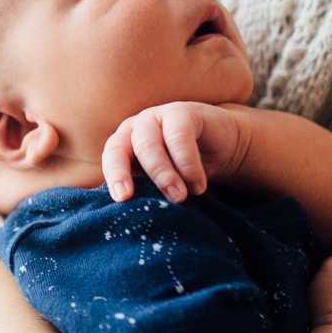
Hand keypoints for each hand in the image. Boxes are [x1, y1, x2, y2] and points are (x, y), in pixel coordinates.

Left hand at [102, 101, 251, 202]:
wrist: (221, 146)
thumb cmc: (182, 169)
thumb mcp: (160, 181)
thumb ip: (144, 191)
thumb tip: (128, 219)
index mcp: (123, 145)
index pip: (110, 157)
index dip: (114, 175)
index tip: (122, 198)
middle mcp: (134, 129)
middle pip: (123, 149)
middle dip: (139, 178)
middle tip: (159, 200)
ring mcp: (156, 117)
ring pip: (148, 143)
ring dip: (164, 173)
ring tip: (181, 196)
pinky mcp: (183, 113)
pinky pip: (179, 136)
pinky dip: (188, 164)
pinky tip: (198, 185)